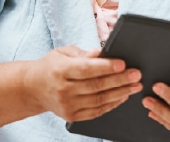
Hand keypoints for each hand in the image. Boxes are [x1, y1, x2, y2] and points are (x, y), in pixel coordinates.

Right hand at [22, 45, 142, 121]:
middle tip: (137, 74)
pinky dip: (111, 104)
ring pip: (98, 100)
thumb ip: (84, 53)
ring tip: (135, 86)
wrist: (32, 88)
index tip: (123, 64)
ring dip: (120, 93)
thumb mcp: (64, 52)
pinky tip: (123, 97)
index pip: (86, 69)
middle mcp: (63, 90)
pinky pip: (96, 112)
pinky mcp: (71, 116)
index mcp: (60, 71)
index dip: (106, 67)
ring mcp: (67, 105)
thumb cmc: (52, 66)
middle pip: (96, 85)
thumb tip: (102, 52)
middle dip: (120, 80)